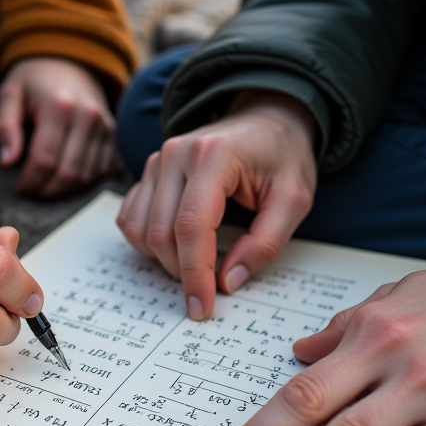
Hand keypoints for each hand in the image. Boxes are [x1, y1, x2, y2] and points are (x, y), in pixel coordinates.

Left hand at [0, 57, 115, 197]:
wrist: (67, 60)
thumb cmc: (34, 79)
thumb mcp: (10, 95)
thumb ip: (5, 127)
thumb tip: (6, 162)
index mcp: (59, 106)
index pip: (44, 159)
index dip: (29, 181)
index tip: (18, 187)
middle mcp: (87, 116)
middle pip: (67, 173)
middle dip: (45, 190)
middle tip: (29, 191)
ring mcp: (103, 125)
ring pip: (86, 176)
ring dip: (63, 190)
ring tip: (44, 187)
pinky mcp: (112, 133)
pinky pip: (101, 170)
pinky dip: (82, 181)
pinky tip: (63, 178)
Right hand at [117, 91, 317, 319]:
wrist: (267, 118)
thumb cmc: (282, 157)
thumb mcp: (294, 200)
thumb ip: (265, 243)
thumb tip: (227, 281)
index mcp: (213, 156)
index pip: (191, 226)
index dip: (194, 273)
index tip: (202, 307)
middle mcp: (175, 154)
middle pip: (161, 233)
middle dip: (182, 272)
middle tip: (212, 286)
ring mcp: (156, 161)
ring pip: (139, 229)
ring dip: (163, 260)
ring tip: (198, 263)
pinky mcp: (149, 171)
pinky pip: (130, 218)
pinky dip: (147, 243)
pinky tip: (178, 247)